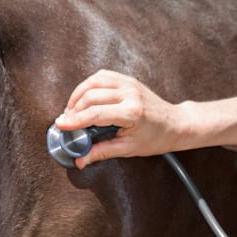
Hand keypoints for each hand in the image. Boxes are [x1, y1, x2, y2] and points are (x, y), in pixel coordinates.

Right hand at [55, 70, 185, 166]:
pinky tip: (84, 97)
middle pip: (90, 96)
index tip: (61, 125)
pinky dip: (89, 85)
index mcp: (131, 113)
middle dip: (73, 109)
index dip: (75, 120)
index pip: (95, 114)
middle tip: (66, 122)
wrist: (175, 124)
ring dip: (78, 95)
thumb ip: (102, 152)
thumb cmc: (156, 138)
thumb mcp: (128, 149)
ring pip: (93, 82)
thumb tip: (81, 160)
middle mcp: (129, 94)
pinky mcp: (128, 79)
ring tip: (72, 110)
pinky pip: (102, 76)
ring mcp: (129, 84)